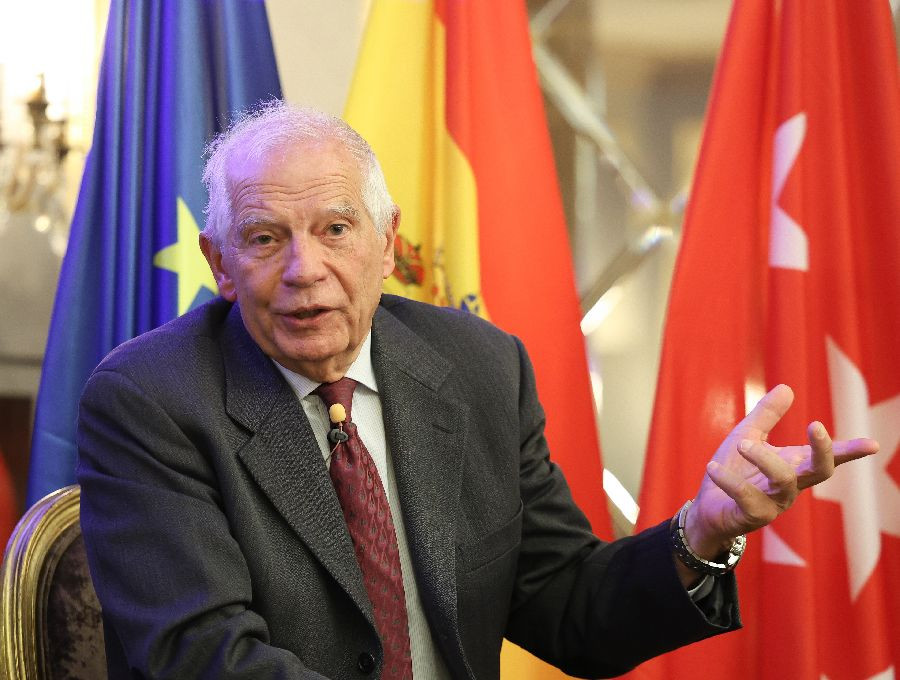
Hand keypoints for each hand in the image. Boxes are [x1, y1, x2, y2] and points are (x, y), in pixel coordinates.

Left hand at [682, 384, 878, 558]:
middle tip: (815, 425)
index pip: (828, 458)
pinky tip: (713, 467)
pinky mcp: (753, 517)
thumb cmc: (734, 470)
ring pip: (784, 481)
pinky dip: (730, 480)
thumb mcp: (747, 436)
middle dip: (823, 450)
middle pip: (820, 471)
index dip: (851, 451)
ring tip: (742, 443)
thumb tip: (787, 387)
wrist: (708, 508)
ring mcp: (775, 504)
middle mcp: (791, 486)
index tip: (873, 444)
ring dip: (764, 458)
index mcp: (794, 465)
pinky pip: (748, 498)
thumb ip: (767, 415)